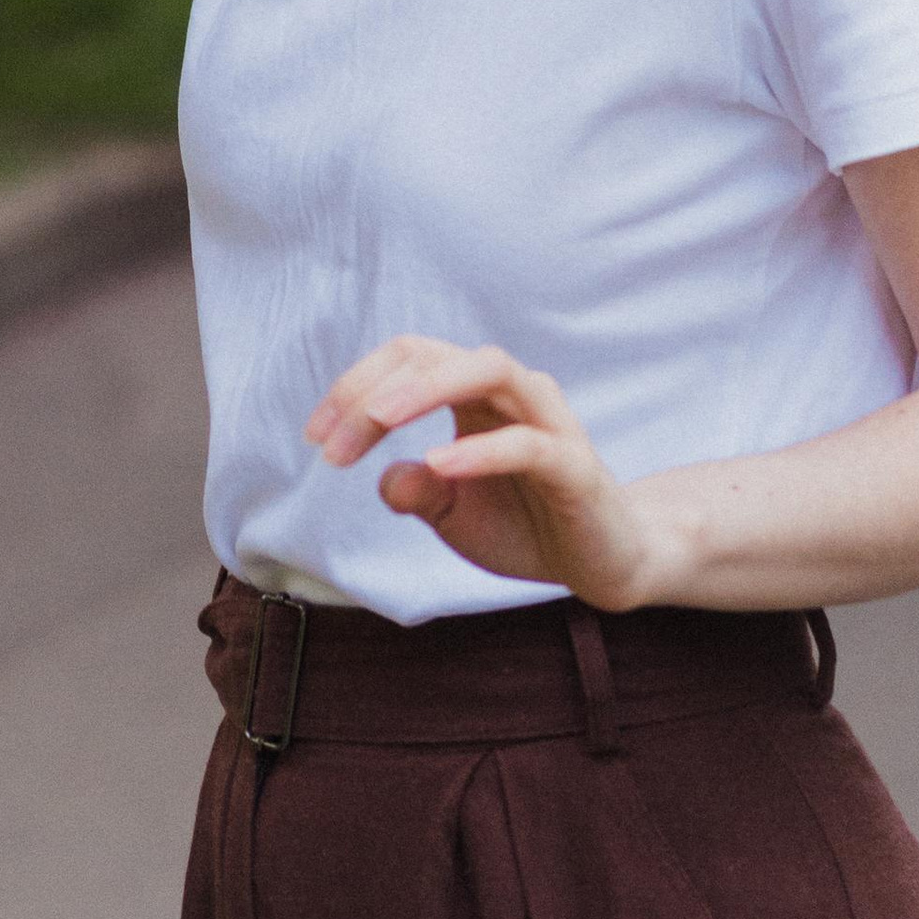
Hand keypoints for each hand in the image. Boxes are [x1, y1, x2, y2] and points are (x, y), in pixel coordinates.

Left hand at [307, 339, 675, 611]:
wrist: (602, 563)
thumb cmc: (525, 526)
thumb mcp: (454, 515)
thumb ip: (416, 492)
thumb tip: (382, 479)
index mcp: (473, 394)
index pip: (407, 360)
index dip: (354, 388)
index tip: (316, 438)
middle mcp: (509, 391)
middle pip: (434, 354)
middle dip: (373, 391)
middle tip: (332, 443)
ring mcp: (546, 419)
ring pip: (488, 368)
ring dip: (425, 387)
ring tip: (379, 417)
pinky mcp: (574, 463)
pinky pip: (526, 443)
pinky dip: (480, 449)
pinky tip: (440, 465)